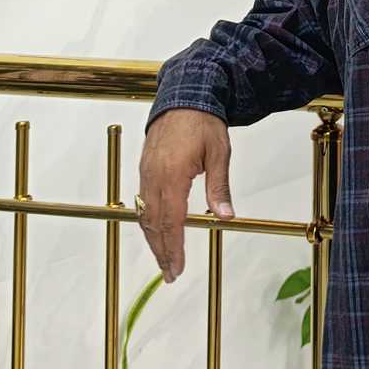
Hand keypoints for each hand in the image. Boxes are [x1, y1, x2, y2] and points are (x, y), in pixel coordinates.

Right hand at [136, 109, 233, 281]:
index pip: (172, 221)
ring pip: (145, 215)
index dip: (174, 248)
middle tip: (170, 273)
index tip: (177, 268)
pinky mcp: (144, 168)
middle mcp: (154, 176)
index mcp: (173, 175)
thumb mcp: (219, 154)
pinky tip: (155, 231)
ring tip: (163, 259)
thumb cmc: (203, 122)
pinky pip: (142, 201)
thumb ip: (219, 188)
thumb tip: (225, 217)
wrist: (185, 95)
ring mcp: (146, 172)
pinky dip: (147, 221)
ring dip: (153, 240)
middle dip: (161, 251)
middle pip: (154, 224)